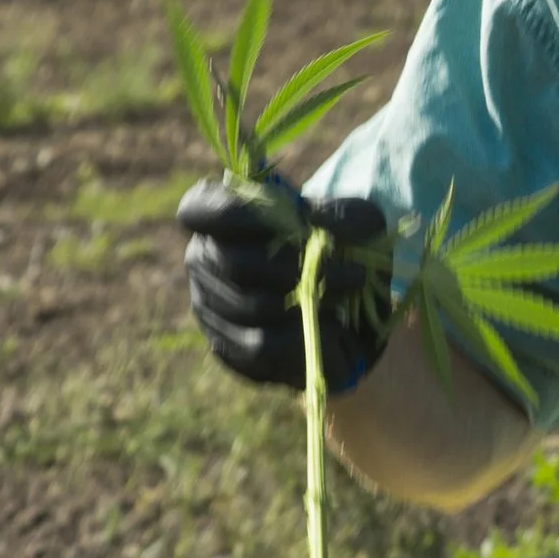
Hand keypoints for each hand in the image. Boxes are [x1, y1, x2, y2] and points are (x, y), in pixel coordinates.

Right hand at [178, 177, 391, 391]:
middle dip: (297, 268)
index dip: (232, 212)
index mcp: (220, 216)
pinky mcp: (226, 347)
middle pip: (235, 262)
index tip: (286, 220)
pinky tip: (328, 326)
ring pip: (252, 306)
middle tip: (350, 274)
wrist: (352, 313)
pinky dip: (302, 336)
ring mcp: (209, 305)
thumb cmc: (344, 253)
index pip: (197, 209)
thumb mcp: (361, 224)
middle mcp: (204, 259)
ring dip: (308, 304)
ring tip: (344, 300)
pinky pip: (261, 345)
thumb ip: (342, 215)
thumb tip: (314, 223)